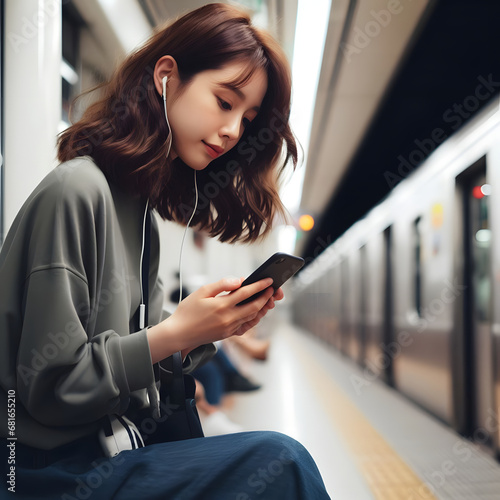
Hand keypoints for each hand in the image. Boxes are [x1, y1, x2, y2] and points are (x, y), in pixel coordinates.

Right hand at [147, 277, 282, 362]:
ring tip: (268, 299)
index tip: (269, 280)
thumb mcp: (202, 292)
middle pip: (254, 307)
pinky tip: (256, 312)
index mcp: (221, 305)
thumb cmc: (187, 311)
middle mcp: (228, 318)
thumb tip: (239, 280)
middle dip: (265, 297)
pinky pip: (246, 326)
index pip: (246, 293)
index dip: (259, 286)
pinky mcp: (228, 335)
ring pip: (252, 318)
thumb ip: (221, 284)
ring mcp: (229, 328)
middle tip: (272, 289)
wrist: (179, 334)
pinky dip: (254, 319)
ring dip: (262, 308)